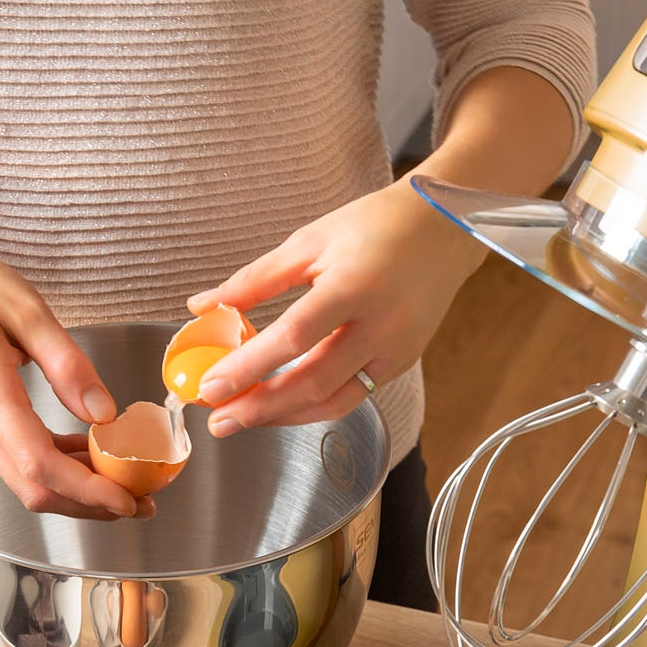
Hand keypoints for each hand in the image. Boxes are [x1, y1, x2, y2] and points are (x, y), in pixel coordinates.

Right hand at [0, 228, 151, 518]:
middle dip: (88, 504)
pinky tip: (86, 451)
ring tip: (121, 481)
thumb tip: (104, 414)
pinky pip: (18, 456)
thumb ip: (68, 366)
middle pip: (33, 489)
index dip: (88, 491)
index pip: (41, 466)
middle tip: (138, 503)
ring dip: (74, 488)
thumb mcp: (27, 311)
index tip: (128, 500)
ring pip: (26, 479)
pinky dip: (56, 464)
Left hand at [184, 180, 485, 434]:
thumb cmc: (376, 226)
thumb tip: (203, 305)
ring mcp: (395, 351)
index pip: (294, 338)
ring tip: (242, 419)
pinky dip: (312, 407)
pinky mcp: (400, 364)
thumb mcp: (309, 241)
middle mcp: (380, 326)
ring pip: (334, 402)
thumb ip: (256, 278)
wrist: (442, 230)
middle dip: (259, 407)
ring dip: (283, 418)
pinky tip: (280, 406)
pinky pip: (352, 397)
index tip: (211, 386)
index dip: (249, 367)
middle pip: (313, 383)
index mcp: (354, 286)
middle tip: (217, 419)